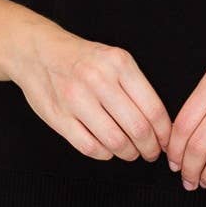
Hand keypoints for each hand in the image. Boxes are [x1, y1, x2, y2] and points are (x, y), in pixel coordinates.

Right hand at [11, 32, 171, 162]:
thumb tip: (161, 123)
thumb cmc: (82, 59)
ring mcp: (76, 99)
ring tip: (130, 152)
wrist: (38, 52)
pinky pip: (89, 147)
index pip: (153, 108)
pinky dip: (104, 154)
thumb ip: (136, 86)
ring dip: (128, 153)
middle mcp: (99, 80)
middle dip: (150, 148)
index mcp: (119, 63)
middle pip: (137, 128)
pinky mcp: (58, 117)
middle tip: (151, 153)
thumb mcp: (114, 59)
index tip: (166, 142)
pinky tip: (107, 149)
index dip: (164, 133)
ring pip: (115, 141)